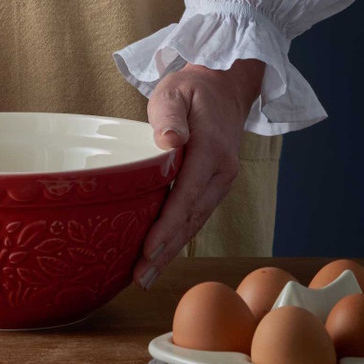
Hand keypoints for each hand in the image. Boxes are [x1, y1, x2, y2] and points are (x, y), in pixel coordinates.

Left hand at [133, 58, 265, 289]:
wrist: (224, 86)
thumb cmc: (192, 88)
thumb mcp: (175, 91)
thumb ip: (170, 117)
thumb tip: (170, 142)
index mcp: (212, 150)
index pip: (187, 195)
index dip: (167, 226)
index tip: (148, 249)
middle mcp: (222, 171)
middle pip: (191, 218)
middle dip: (166, 251)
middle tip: (139, 277)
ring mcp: (221, 180)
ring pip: (195, 222)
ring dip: (171, 251)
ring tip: (146, 276)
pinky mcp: (214, 185)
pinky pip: (196, 214)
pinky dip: (179, 237)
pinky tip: (161, 254)